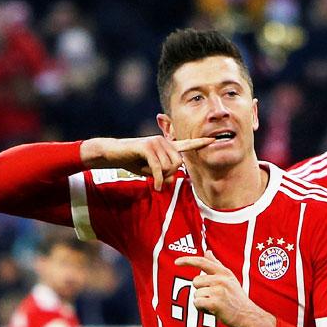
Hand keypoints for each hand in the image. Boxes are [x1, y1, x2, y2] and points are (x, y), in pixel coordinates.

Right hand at [80, 136, 213, 190]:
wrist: (113, 154)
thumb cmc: (133, 162)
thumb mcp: (151, 171)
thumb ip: (163, 174)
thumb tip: (171, 179)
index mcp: (166, 146)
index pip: (187, 144)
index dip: (200, 143)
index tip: (213, 140)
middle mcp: (163, 141)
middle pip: (178, 163)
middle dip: (170, 174)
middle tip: (159, 179)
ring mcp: (155, 142)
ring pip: (168, 166)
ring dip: (160, 177)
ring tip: (150, 176)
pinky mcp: (147, 147)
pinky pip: (159, 168)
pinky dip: (158, 179)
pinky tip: (155, 187)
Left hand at [174, 250, 275, 326]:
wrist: (248, 316)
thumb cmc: (236, 298)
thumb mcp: (229, 278)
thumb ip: (216, 264)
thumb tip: (207, 251)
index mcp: (224, 272)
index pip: (203, 262)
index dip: (188, 261)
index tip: (176, 262)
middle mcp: (221, 279)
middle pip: (195, 282)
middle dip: (200, 291)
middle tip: (214, 298)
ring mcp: (219, 291)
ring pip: (196, 294)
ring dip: (202, 302)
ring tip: (215, 304)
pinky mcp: (216, 303)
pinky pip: (197, 303)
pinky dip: (201, 309)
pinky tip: (213, 310)